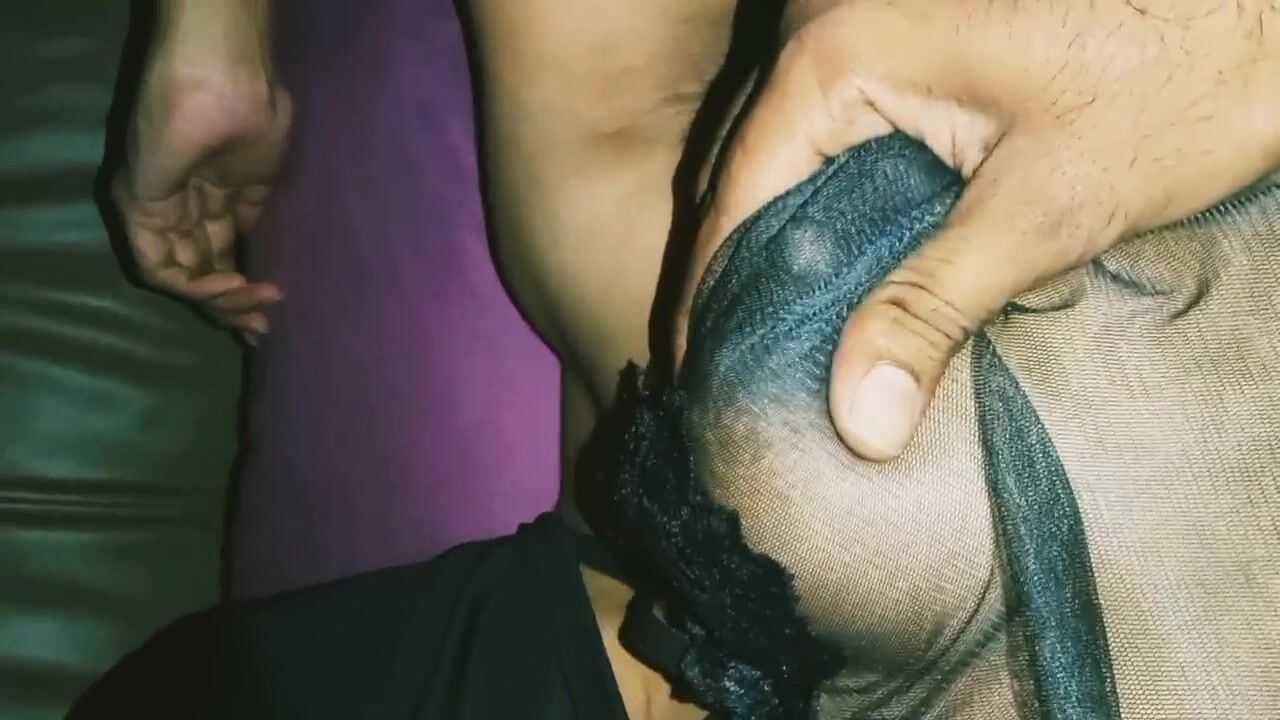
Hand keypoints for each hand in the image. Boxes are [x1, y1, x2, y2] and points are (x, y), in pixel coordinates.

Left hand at [112, 0, 289, 343]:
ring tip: (256, 306)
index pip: (222, 255)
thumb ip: (257, 215)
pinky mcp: (137, 209)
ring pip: (180, 277)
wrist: (231, 87)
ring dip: (220, 303)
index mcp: (215, 194)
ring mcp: (157, 208)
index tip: (276, 312)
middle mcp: (180, 205)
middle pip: (200, 272)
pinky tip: (234, 287)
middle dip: (233, 307)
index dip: (245, 290)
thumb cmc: (259, 116)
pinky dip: (196, 288)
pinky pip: (157, 267)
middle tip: (263, 330)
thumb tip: (267, 255)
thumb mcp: (268, 180)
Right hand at [677, 0, 1279, 459]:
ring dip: (773, 241)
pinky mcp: (903, 37)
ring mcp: (863, 21)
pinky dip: (819, 202)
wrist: (1259, 7)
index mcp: (842, 52)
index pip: (738, 192)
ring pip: (783, 149)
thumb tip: (857, 421)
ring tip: (767, 338)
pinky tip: (832, 270)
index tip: (699, 375)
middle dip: (733, 274)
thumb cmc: (1176, 80)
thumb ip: (932, 307)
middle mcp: (830, 22)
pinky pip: (830, 129)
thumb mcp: (1046, 206)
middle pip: (747, 169)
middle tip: (728, 371)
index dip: (711, 295)